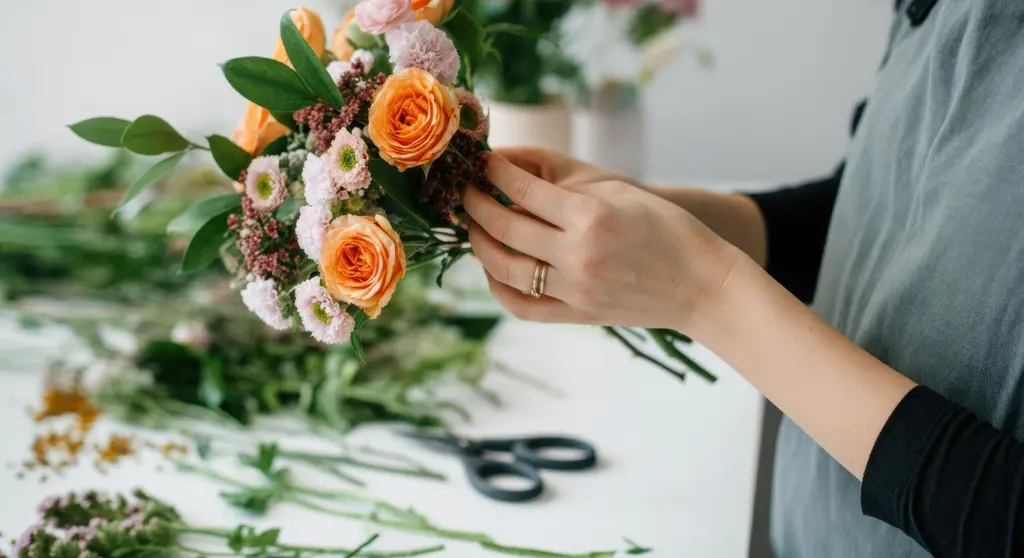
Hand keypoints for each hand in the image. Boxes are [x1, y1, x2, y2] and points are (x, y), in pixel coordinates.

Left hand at [462, 152, 740, 332]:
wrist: (701, 285)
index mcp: (591, 216)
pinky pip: (522, 306)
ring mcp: (575, 290)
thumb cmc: (667, 229)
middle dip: (474, 204)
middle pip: (504, 227)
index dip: (494, 172)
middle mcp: (578, 255)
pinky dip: (498, 287)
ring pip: (505, 268)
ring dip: (479, 244)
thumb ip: (566, 187)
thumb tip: (514, 180)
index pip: (523, 189)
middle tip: (463, 191)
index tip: (481, 163)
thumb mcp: (620, 192)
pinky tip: (492, 268)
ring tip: (473, 227)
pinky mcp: (577, 315)